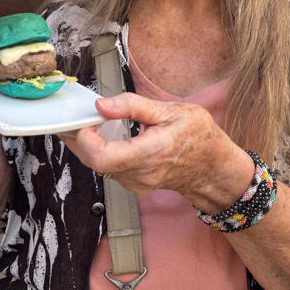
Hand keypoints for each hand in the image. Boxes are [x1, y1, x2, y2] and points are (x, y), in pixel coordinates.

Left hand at [59, 93, 252, 207]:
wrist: (214, 168)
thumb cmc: (199, 137)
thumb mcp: (172, 110)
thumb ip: (133, 106)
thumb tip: (101, 105)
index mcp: (151, 153)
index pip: (102, 157)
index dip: (84, 139)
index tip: (85, 119)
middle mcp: (141, 173)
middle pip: (93, 162)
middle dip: (79, 139)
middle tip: (76, 116)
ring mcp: (136, 183)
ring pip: (97, 167)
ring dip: (87, 145)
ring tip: (89, 122)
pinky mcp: (134, 184)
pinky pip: (107, 169)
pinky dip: (98, 151)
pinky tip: (102, 135)